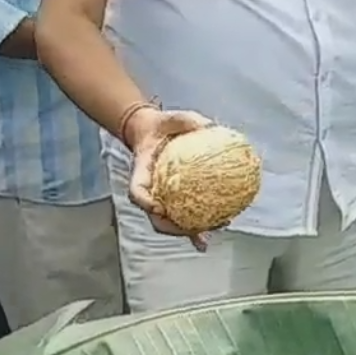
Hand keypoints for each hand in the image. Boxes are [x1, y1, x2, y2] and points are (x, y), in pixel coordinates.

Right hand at [125, 107, 218, 249]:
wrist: (153, 130)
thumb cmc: (163, 125)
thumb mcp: (175, 118)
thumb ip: (189, 121)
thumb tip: (211, 126)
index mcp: (142, 170)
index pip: (137, 191)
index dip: (145, 202)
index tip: (158, 208)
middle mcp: (149, 189)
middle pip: (154, 217)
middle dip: (173, 227)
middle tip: (193, 230)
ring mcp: (159, 196)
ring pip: (169, 222)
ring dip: (186, 232)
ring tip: (207, 236)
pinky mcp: (172, 198)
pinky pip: (184, 212)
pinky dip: (198, 224)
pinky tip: (218, 226)